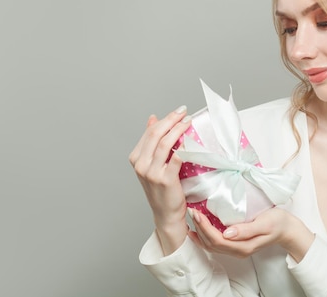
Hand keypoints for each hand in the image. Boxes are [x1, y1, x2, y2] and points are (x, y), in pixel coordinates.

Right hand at [128, 105, 191, 254]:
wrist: (166, 214)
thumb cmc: (161, 189)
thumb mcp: (153, 163)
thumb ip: (152, 142)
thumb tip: (153, 118)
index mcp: (136, 158)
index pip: (150, 132)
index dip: (165, 119)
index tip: (178, 112)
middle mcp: (141, 165)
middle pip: (156, 135)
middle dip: (171, 120)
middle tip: (184, 112)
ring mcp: (152, 173)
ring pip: (165, 143)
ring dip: (178, 129)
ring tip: (188, 122)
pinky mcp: (165, 180)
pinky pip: (176, 158)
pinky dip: (183, 146)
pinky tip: (190, 140)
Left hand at [188, 207, 314, 261]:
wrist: (287, 229)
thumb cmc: (278, 223)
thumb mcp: (264, 223)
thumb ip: (246, 230)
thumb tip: (227, 233)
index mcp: (243, 246)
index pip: (218, 240)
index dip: (205, 227)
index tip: (197, 213)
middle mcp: (238, 250)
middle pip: (212, 244)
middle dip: (199, 228)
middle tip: (191, 212)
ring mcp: (237, 249)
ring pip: (212, 245)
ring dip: (200, 232)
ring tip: (192, 219)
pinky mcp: (236, 244)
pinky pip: (216, 243)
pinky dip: (205, 236)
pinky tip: (199, 228)